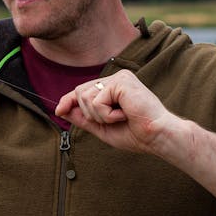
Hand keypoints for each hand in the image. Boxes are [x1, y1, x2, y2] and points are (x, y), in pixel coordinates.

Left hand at [55, 71, 179, 155]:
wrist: (157, 136)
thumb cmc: (136, 133)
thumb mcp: (102, 127)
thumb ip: (83, 118)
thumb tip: (61, 110)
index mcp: (113, 88)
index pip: (82, 90)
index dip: (68, 100)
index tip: (58, 110)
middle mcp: (115, 79)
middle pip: (80, 92)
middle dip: (90, 114)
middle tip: (113, 120)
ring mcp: (119, 78)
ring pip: (86, 97)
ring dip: (100, 116)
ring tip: (121, 117)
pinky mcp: (121, 82)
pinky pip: (97, 100)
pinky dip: (107, 114)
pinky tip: (124, 114)